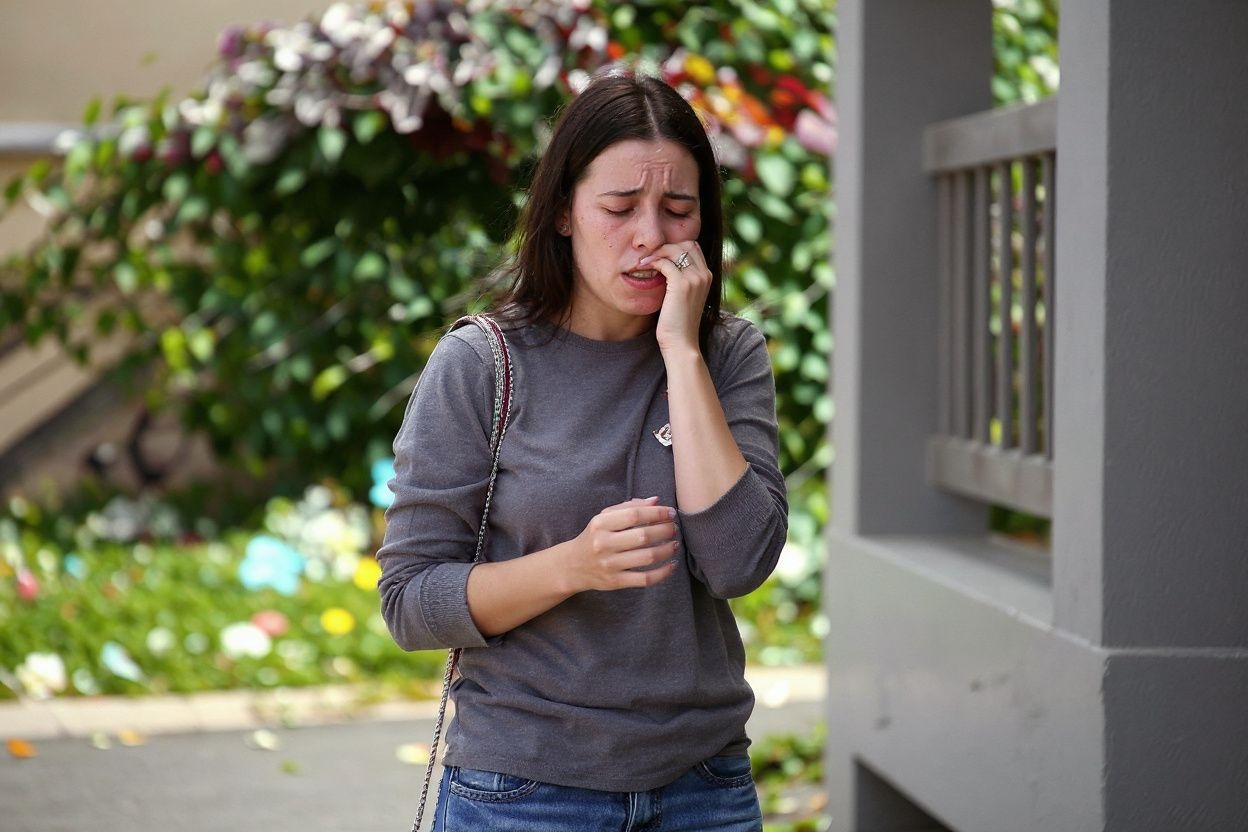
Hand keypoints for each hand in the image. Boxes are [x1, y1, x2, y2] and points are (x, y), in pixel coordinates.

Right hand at [567, 497, 679, 591]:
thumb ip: (629, 507)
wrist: (572, 566)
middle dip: (665, 531)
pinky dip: (663, 572)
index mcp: (601, 524)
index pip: (634, 515)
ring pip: (647, 557)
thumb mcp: (604, 518)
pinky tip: (671, 565)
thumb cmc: (594, 537)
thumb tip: (656, 501)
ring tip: (675, 544)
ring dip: (667, 550)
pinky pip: (645, 579)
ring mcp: (610, 564)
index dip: (657, 513)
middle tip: (674, 529)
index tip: (670, 513)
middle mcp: (603, 544)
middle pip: (643, 536)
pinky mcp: (616, 582)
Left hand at [639, 241, 710, 356]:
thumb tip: (664, 268)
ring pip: (675, 249)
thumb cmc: (678, 324)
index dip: (675, 247)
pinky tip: (644, 268)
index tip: (659, 256)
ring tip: (644, 262)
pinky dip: (653, 262)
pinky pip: (665, 262)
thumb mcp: (683, 298)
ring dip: (657, 252)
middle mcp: (704, 275)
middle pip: (686, 243)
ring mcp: (695, 278)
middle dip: (666, 246)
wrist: (681, 343)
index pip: (693, 247)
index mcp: (707, 277)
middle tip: (650, 257)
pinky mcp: (681, 284)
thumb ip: (680, 282)